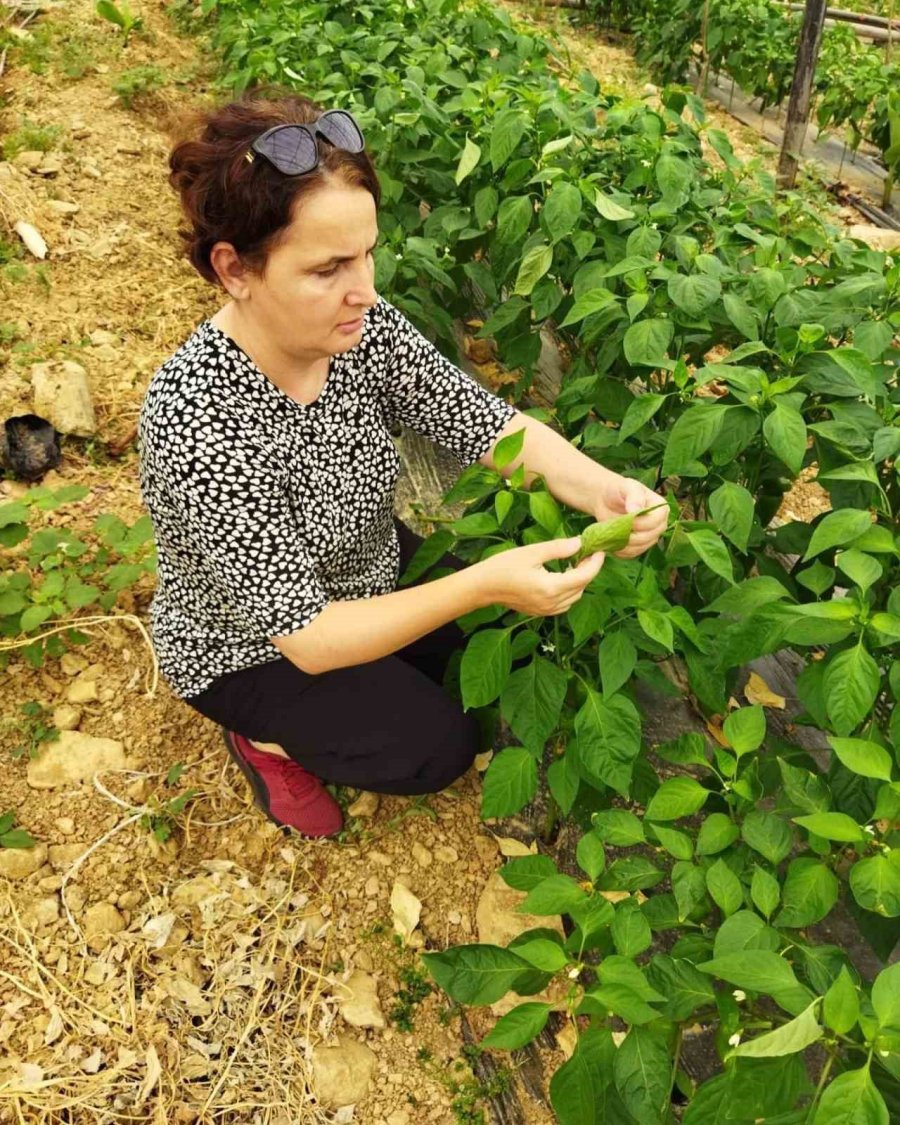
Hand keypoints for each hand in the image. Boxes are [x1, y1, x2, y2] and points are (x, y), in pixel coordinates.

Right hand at [474, 536, 605, 616]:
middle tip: (588, 552)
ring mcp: (546, 610)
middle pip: (582, 587)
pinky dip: (570, 591)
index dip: (595, 562)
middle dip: (588, 570)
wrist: (482, 587)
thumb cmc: (503, 566)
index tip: (599, 549)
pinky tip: (563, 577)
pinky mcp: (541, 612)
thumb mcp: (531, 552)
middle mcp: (551, 603)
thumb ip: (558, 548)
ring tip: (576, 563)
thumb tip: (579, 543)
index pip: (584, 576)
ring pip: (574, 597)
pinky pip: (564, 603)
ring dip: (580, 581)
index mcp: (551, 587)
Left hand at [593, 475, 667, 559]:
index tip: (626, 517)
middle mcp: (659, 525)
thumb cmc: (618, 490)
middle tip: (615, 526)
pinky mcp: (638, 547)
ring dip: (623, 542)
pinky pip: (631, 554)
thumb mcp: (626, 486)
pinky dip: (619, 550)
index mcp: (661, 508)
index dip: (640, 523)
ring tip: (611, 531)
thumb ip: (633, 496)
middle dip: (631, 534)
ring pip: (640, 547)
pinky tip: (611, 540)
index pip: (656, 522)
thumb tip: (635, 509)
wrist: (606, 501)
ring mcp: (650, 538)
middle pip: (649, 537)